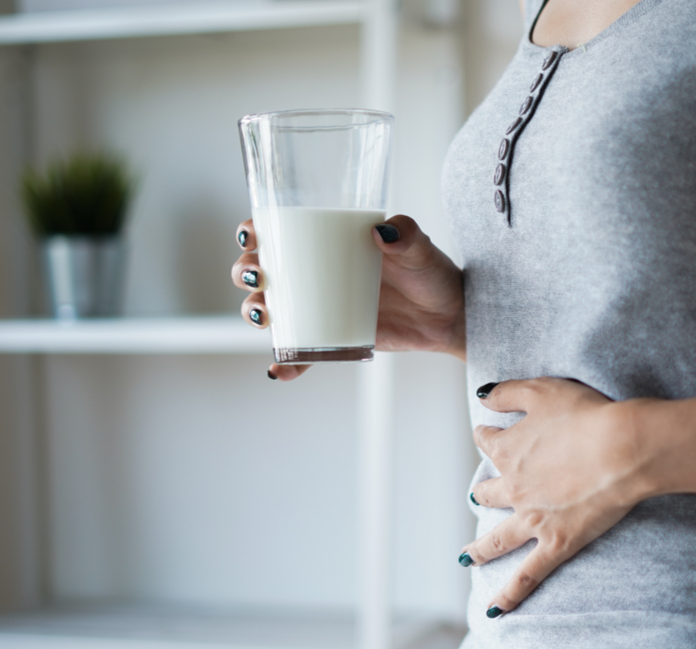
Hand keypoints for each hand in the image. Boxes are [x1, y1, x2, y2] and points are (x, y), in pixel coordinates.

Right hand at [231, 215, 465, 380]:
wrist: (449, 316)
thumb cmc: (432, 274)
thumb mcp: (421, 251)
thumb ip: (407, 235)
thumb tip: (382, 232)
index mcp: (329, 243)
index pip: (279, 230)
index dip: (253, 231)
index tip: (251, 236)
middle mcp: (316, 273)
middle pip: (262, 270)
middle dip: (245, 273)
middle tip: (258, 278)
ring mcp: (321, 307)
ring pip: (272, 309)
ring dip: (255, 313)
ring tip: (265, 319)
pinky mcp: (332, 338)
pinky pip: (301, 353)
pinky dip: (286, 364)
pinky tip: (277, 371)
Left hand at [463, 378, 655, 615]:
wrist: (621, 448)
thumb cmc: (587, 414)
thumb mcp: (542, 390)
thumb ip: (507, 393)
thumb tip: (482, 398)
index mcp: (507, 449)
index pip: (487, 441)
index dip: (489, 435)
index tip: (491, 433)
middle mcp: (513, 487)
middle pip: (488, 491)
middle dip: (484, 491)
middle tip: (484, 494)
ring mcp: (531, 519)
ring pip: (496, 540)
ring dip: (480, 548)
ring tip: (468, 556)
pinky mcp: (556, 543)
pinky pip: (527, 576)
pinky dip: (510, 594)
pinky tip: (495, 609)